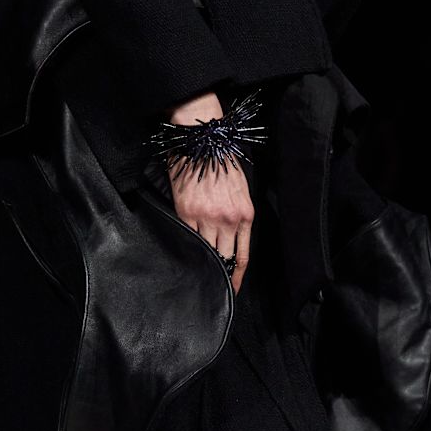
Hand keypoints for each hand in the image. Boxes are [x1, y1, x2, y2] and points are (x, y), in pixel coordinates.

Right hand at [164, 91, 254, 295]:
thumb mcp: (241, 190)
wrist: (203, 140)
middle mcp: (228, 219)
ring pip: (205, 251)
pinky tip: (185, 253)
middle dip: (219, 275)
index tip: (233, 289)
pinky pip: (188, 237)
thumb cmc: (222, 162)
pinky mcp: (186, 211)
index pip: (242, 256)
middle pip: (223, 258)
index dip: (237, 277)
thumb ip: (238, 216)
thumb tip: (229, 238)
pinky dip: (188, 246)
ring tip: (197, 272)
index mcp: (245, 214)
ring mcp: (205, 216)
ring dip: (202, 262)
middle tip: (214, 287)